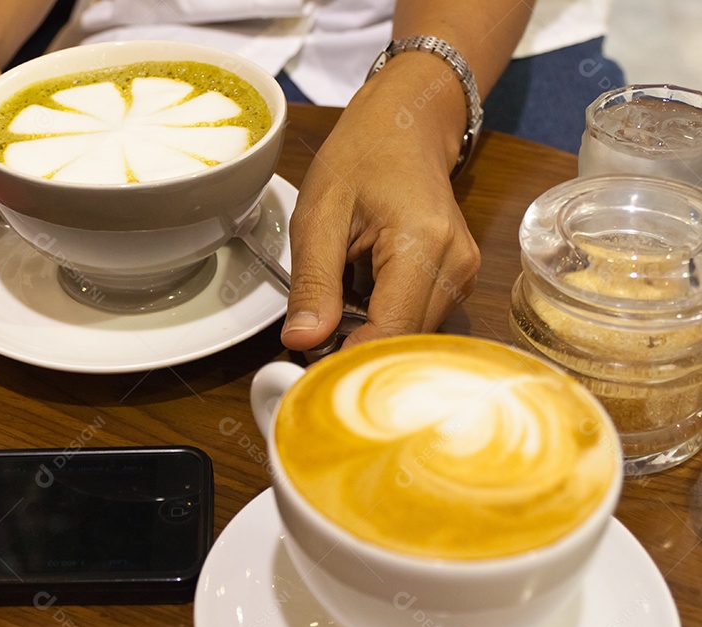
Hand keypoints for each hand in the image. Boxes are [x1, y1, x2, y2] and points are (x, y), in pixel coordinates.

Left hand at [281, 54, 480, 350]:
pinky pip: (414, 320)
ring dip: (367, 333)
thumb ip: (312, 282)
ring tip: (337, 297)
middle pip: (404, 342)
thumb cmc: (361, 157)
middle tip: (309, 336)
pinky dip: (380, 318)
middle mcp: (457, 266)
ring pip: (409, 337)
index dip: (348, 358)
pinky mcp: (456, 280)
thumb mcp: (318, 215)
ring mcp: (462, 274)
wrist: (404, 123)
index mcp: (424, 243)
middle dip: (355, 349)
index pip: (391, 333)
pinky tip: (360, 291)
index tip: (308, 365)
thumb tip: (302, 342)